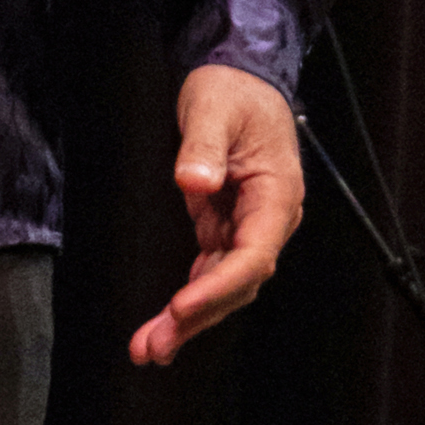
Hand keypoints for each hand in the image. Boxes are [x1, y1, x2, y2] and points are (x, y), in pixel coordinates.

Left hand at [129, 64, 303, 366]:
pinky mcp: (225, 227)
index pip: (253, 255)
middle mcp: (267, 220)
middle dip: (198, 317)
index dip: (219, 286)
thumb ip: (203, 146)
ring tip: (149, 349)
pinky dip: (190, 301)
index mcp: (276, 195)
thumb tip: (194, 182)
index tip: (182, 306)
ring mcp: (246, 227)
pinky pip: (210, 273)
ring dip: (189, 319)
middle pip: (238, 283)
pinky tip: (164, 327)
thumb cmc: (232, 89)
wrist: (239, 76)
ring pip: (223, 286)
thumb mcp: (213, 108)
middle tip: (154, 347)